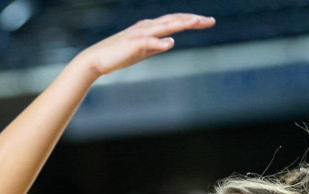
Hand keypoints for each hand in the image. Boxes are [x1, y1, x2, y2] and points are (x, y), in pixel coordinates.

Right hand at [79, 14, 214, 76]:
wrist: (97, 59)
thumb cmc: (120, 55)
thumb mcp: (143, 50)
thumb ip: (157, 46)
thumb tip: (171, 43)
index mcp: (151, 27)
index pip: (175, 20)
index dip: (192, 20)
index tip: (208, 21)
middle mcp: (147, 27)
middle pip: (174, 20)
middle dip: (193, 19)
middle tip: (210, 20)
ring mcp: (140, 34)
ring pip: (164, 26)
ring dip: (181, 23)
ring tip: (196, 22)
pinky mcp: (133, 45)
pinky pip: (149, 42)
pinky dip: (160, 42)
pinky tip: (171, 43)